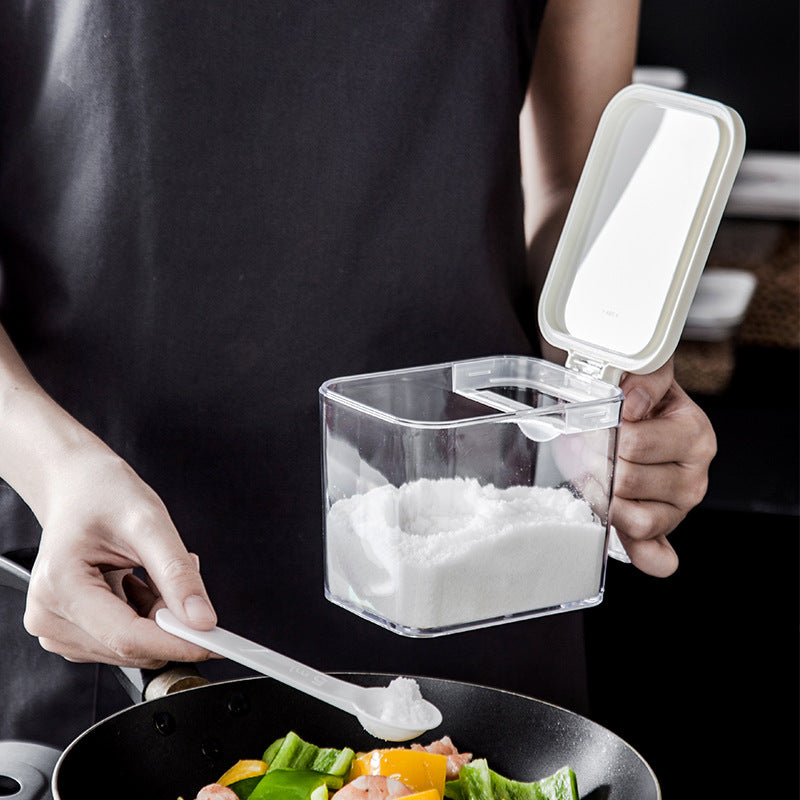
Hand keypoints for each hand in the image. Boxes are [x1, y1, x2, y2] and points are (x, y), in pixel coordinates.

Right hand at [23, 444, 218, 667]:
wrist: (76, 486)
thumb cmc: (103, 494)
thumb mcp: (149, 523)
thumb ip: (176, 575)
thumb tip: (202, 620)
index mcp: (60, 586)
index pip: (126, 638)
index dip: (176, 642)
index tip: (215, 641)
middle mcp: (48, 616)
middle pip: (130, 646)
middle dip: (170, 619)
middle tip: (183, 569)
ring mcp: (55, 627)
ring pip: (131, 647)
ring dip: (159, 615)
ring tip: (155, 568)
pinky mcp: (69, 632)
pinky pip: (122, 640)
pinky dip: (146, 615)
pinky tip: (143, 582)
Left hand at [612, 358, 716, 576]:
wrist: (638, 414)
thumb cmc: (639, 400)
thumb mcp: (646, 376)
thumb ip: (645, 377)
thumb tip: (631, 402)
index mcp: (694, 435)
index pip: (633, 445)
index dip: (604, 436)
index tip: (596, 426)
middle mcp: (694, 476)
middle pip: (628, 482)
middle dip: (597, 465)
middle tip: (587, 451)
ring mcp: (679, 509)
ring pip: (635, 519)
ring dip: (602, 497)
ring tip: (593, 475)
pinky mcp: (663, 531)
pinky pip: (656, 557)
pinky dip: (640, 554)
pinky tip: (618, 537)